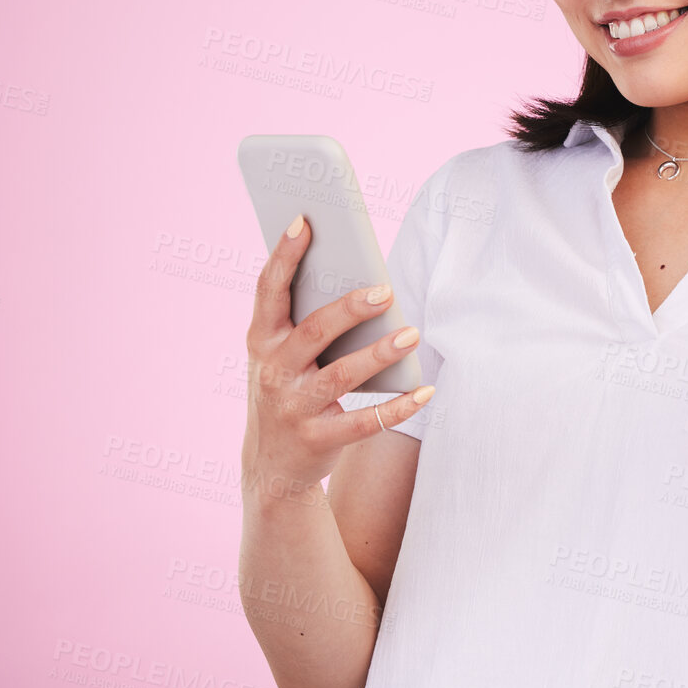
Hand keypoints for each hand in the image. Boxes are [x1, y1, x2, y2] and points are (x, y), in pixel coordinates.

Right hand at [240, 214, 433, 500]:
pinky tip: (426, 391)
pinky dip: (399, 406)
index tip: (304, 221)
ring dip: (379, 353)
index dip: (284, 256)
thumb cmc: (287, 388)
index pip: (268, 290)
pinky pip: (366, 422)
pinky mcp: (319, 440)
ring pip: (341, 375)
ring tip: (412, 334)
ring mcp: (294, 408)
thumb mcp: (280, 354)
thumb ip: (305, 318)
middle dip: (350, 308)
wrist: (271, 465)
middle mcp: (272, 372)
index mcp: (261, 341)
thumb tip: (355, 271)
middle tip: (386, 290)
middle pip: (314, 332)